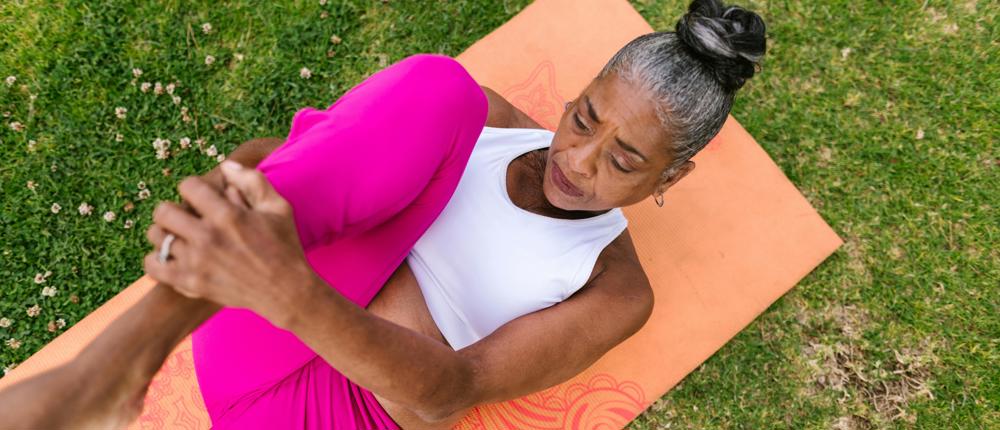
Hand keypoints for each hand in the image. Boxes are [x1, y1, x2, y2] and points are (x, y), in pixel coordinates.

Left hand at [144, 161, 316, 327]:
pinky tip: (171, 256)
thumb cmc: (284, 246)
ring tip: (178, 235)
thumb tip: (225, 166)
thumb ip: (252, 181)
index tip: (201, 196)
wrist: (286, 292)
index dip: (193, 187)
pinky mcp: (191, 284)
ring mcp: (196, 263)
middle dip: (173, 208)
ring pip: (156, 237)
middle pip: (163, 211)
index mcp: (228, 216)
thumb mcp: (278, 207)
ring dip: (164, 232)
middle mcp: (207, 237)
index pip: (188, 186)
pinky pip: (153, 266)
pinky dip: (156, 259)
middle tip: (185, 216)